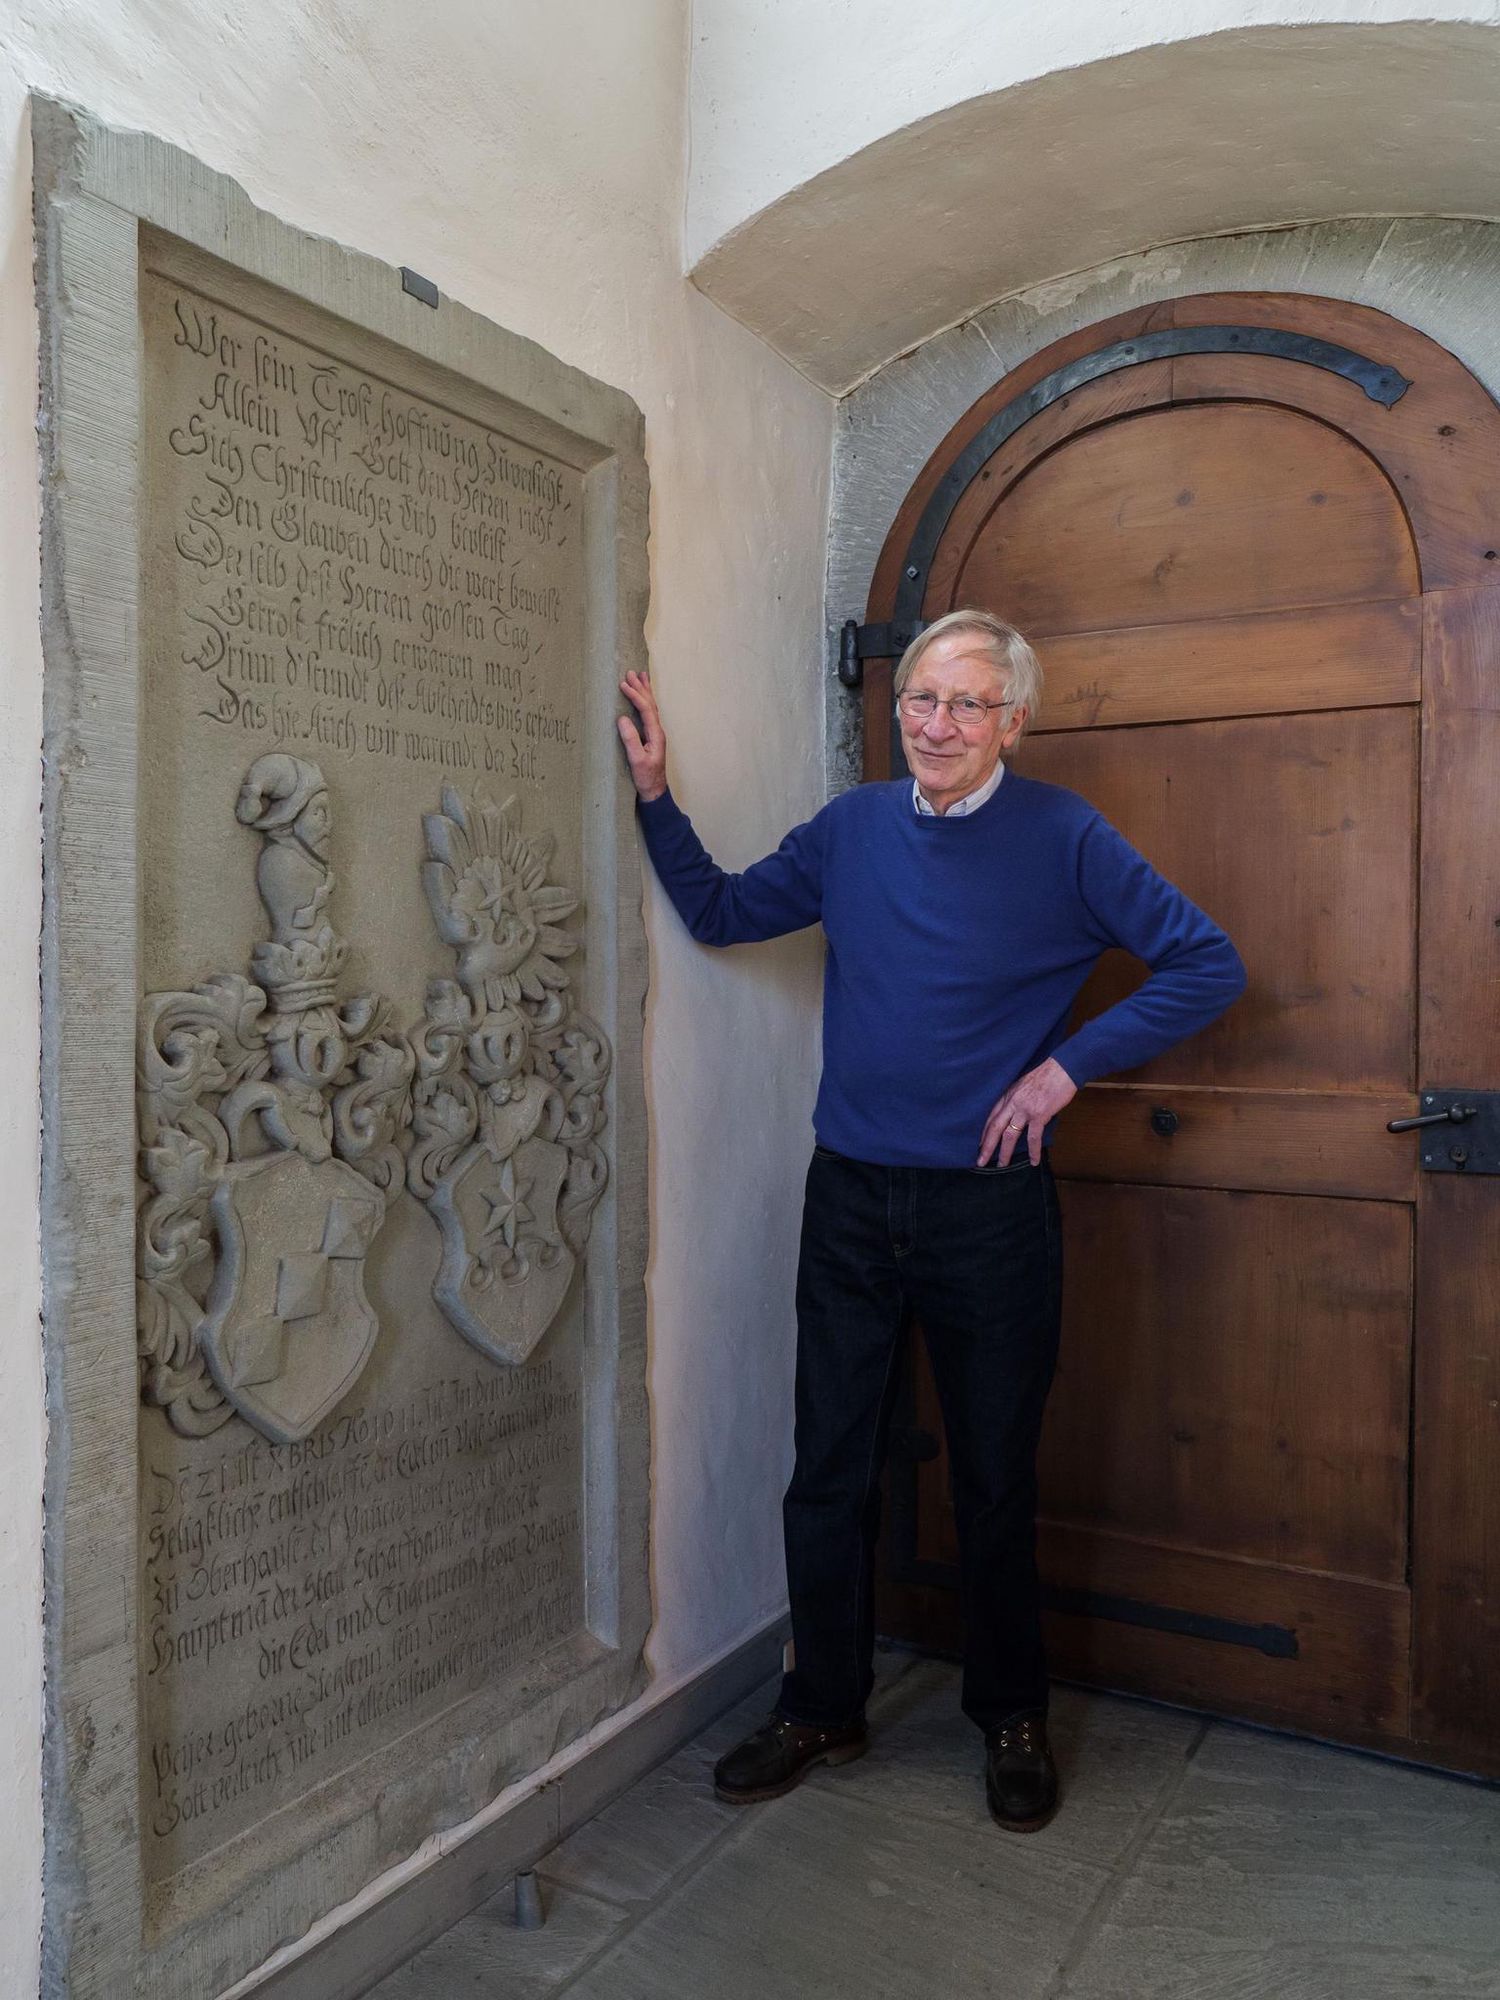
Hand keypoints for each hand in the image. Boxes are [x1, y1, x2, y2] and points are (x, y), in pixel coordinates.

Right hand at [617, 669, 667, 801]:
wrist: (654, 792)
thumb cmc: (645, 778)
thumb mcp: (636, 760)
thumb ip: (631, 739)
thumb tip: (622, 719)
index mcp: (656, 735)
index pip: (646, 709)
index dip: (635, 696)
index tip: (623, 685)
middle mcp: (658, 732)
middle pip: (651, 704)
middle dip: (641, 688)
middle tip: (631, 672)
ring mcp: (655, 735)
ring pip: (651, 708)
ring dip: (645, 692)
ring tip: (640, 677)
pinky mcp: (650, 738)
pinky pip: (648, 714)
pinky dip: (644, 702)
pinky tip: (641, 699)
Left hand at [978, 1057, 1077, 1167]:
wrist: (1062, 1069)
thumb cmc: (1046, 1075)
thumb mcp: (1023, 1084)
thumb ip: (1015, 1098)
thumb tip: (1013, 1113)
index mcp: (1008, 1095)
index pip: (991, 1117)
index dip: (984, 1132)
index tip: (978, 1144)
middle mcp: (1013, 1103)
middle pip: (995, 1128)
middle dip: (986, 1146)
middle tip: (980, 1161)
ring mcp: (1025, 1109)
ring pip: (1010, 1135)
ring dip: (1005, 1152)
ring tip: (1001, 1165)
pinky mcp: (1039, 1115)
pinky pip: (1034, 1137)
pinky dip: (1033, 1151)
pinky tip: (1033, 1161)